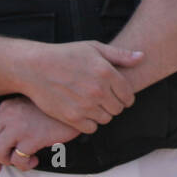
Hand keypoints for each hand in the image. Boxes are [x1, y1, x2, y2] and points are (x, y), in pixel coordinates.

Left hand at [0, 96, 79, 172]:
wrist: (77, 104)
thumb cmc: (56, 109)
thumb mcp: (31, 106)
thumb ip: (17, 116)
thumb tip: (8, 140)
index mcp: (7, 107)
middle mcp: (9, 115)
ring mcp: (19, 126)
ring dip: (9, 162)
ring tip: (23, 160)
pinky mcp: (32, 138)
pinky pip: (18, 160)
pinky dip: (25, 165)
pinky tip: (35, 160)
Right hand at [18, 41, 143, 133]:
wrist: (34, 67)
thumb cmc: (65, 55)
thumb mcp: (94, 48)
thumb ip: (120, 55)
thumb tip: (142, 57)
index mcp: (106, 72)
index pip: (128, 95)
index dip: (125, 96)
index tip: (117, 95)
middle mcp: (98, 90)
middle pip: (118, 109)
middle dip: (114, 105)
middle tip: (103, 98)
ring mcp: (85, 105)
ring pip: (106, 119)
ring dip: (102, 114)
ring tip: (92, 104)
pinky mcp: (71, 117)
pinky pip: (91, 128)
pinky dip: (89, 123)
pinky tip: (82, 112)